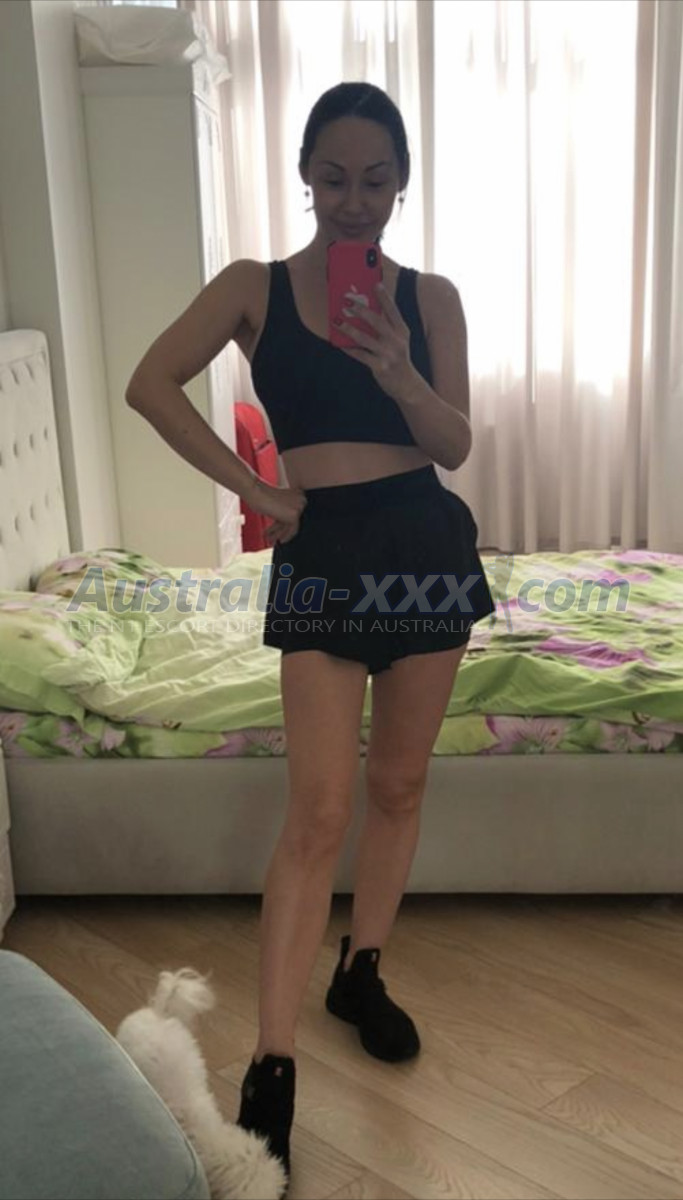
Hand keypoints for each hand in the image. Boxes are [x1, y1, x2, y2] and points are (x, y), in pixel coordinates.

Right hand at [243, 479, 307, 545]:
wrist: (255, 491)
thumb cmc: (260, 495)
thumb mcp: (275, 504)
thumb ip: (282, 512)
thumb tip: (284, 527)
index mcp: (298, 493)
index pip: (292, 513)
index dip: (283, 524)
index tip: (277, 532)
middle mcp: (302, 499)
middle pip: (292, 520)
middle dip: (281, 531)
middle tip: (272, 539)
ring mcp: (299, 507)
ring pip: (291, 526)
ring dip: (280, 534)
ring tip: (270, 540)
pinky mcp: (295, 515)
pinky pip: (292, 530)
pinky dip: (285, 536)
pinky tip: (278, 541)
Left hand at [336, 282, 416, 399]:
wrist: (407, 385)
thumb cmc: (398, 358)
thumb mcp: (398, 340)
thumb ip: (386, 327)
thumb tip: (366, 312)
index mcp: (402, 331)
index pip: (393, 310)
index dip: (384, 297)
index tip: (375, 284)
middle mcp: (396, 341)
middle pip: (376, 321)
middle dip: (360, 309)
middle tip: (346, 301)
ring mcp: (388, 354)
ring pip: (364, 338)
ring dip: (348, 328)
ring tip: (337, 320)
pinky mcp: (380, 367)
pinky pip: (360, 355)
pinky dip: (348, 349)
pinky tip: (339, 343)